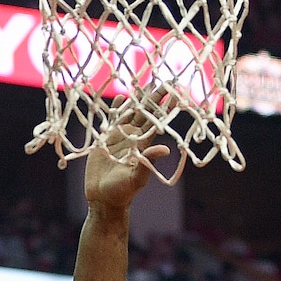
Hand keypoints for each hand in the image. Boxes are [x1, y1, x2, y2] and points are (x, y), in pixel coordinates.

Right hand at [84, 92, 171, 209]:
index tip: (176, 92)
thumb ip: (149, 161)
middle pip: (145, 113)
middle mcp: (133, 138)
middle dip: (154, 98)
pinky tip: (120, 97)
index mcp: (143, 144)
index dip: (166, 107)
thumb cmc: (123, 192)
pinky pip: (112, 121)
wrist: (104, 199)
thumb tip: (165, 148)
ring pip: (129, 113)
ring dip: (136, 100)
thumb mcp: (137, 178)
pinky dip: (115, 109)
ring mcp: (119, 138)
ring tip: (144, 84)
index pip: (157, 121)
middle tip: (165, 81)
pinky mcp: (105, 140)